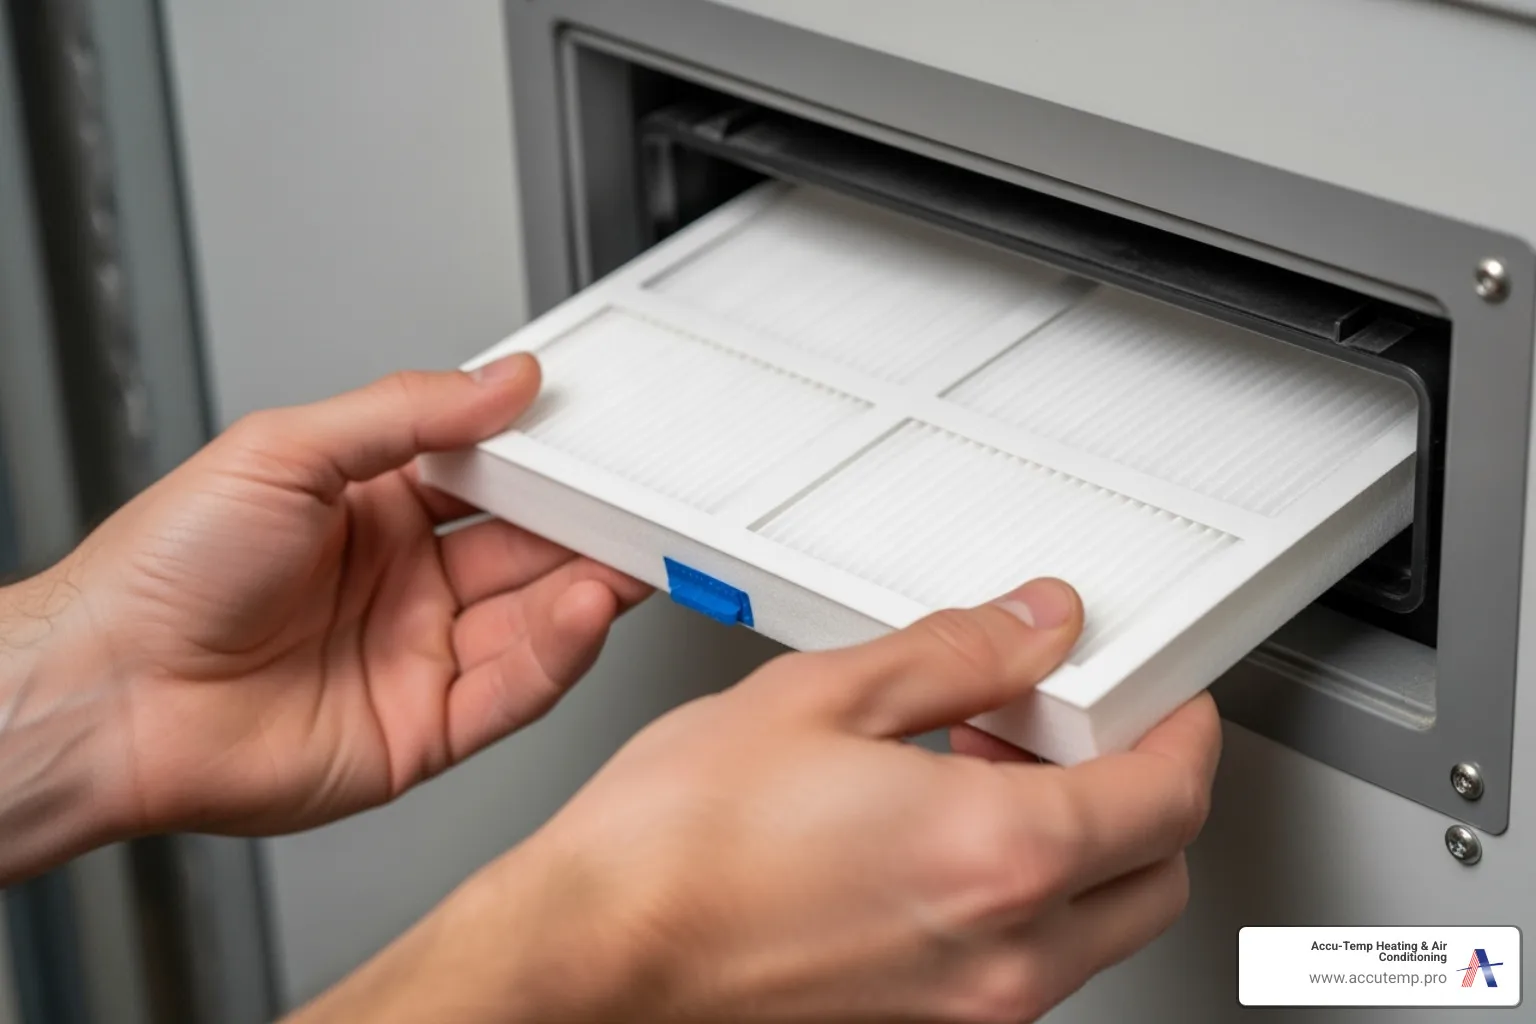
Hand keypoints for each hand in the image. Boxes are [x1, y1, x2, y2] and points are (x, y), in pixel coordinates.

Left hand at [1, 353, 647, 872]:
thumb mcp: (286, 451)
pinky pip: (514, 690)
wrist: (106, 694)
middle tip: (650, 498)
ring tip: (638, 553)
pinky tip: (588, 611)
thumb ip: (406, 415)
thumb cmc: (163, 572)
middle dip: (594, 523)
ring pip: (535, 618)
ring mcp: (419, 657)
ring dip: (593, 585)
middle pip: (529, 547)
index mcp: (376, 510)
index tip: (604, 434)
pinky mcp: (425, 731)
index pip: (493, 476)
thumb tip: (504, 381)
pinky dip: (560, 652)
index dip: (550, 458)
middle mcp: (406, 584)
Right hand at [299, 578, 1219, 1023]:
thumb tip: (1033, 628)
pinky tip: (937, 846)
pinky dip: (1017, 906)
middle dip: (1145, 797)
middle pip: (1156, 875)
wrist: (589, 957)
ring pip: (1095, 931)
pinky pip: (1021, 970)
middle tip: (1081, 733)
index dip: (1182, 731)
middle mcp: (1002, 955)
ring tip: (988, 776)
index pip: (1167, 794)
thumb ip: (957, 656)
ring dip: (1079, 851)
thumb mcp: (820, 697)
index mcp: (995, 854)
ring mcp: (965, 1013)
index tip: (1166, 701)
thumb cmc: (671, 847)